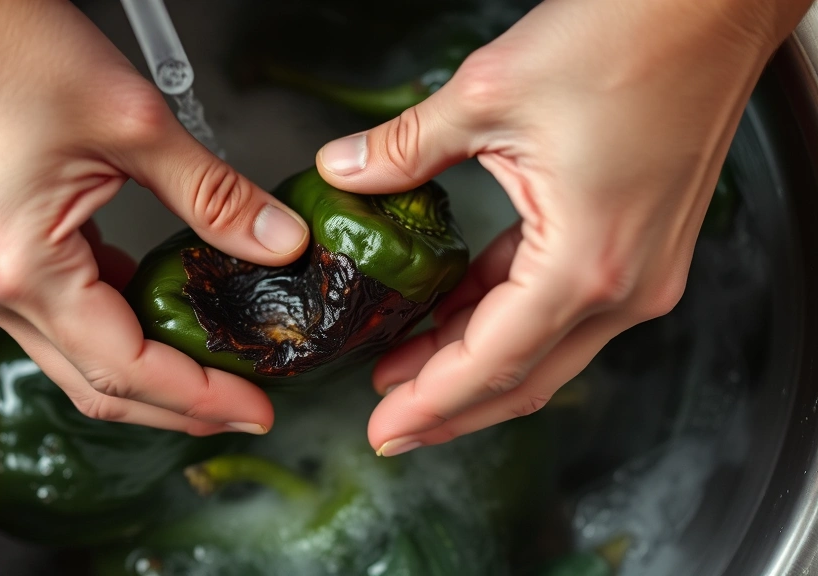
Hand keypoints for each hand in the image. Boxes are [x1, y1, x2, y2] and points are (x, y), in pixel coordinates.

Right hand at [0, 0, 309, 434]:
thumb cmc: (8, 50)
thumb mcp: (135, 125)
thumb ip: (215, 197)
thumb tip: (278, 243)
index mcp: (24, 269)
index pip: (127, 368)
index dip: (199, 396)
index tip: (257, 407)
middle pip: (99, 385)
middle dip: (178, 406)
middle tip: (247, 409)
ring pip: (80, 359)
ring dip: (150, 375)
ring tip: (217, 373)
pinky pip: (65, 316)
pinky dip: (119, 330)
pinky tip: (164, 316)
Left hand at [315, 0, 809, 455]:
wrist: (710, 5)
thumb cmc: (625, 39)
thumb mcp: (486, 94)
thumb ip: (405, 147)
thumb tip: (345, 170)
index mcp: (585, 264)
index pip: (491, 362)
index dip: (429, 403)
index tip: (382, 430)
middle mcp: (623, 286)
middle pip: (523, 378)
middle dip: (449, 407)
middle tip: (387, 421)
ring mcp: (639, 273)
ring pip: (544, 350)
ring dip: (475, 364)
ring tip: (406, 368)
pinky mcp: (638, 248)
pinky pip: (561, 306)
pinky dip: (506, 317)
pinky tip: (457, 312)